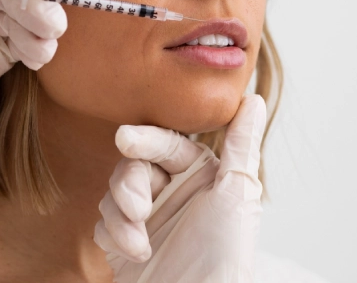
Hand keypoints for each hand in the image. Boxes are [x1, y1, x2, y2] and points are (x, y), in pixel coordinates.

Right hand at [94, 95, 266, 281]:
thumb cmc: (224, 257)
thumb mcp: (237, 194)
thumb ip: (241, 145)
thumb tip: (253, 99)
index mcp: (199, 175)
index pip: (165, 144)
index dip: (144, 139)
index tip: (125, 139)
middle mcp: (171, 192)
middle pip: (133, 166)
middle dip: (129, 185)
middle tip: (137, 209)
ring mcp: (146, 217)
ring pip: (113, 193)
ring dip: (121, 218)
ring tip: (137, 245)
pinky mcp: (124, 241)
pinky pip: (103, 222)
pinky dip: (114, 236)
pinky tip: (132, 253)